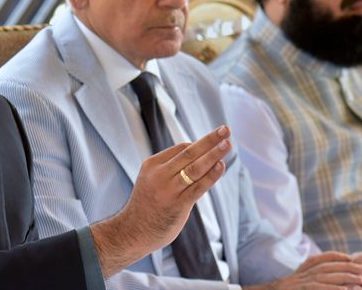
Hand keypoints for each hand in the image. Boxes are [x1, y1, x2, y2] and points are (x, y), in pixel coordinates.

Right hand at [90, 125, 230, 276]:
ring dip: (213, 154)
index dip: (200, 145)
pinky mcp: (177, 205)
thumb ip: (170, 169)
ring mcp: (168, 190)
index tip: (214, 143)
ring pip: (195, 168)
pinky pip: (198, 187)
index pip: (181, 148)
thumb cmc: (147, 204)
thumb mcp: (151, 179)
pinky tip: (221, 166)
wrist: (133, 231)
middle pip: (189, 153)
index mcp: (152, 165)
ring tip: (228, 144)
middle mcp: (159, 174)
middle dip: (210, 140)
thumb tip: (199, 156)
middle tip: (226, 129)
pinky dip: (211, 176)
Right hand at [246, 251, 361, 289]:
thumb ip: (317, 273)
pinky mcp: (305, 289)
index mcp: (306, 266)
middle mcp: (306, 271)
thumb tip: (339, 275)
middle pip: (330, 265)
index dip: (340, 257)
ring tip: (361, 281)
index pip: (325, 256)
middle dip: (349, 267)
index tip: (353, 259)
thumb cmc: (292, 288)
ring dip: (346, 278)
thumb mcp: (303, 277)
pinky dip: (334, 289)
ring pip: (329, 276)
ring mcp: (305, 281)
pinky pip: (321, 288)